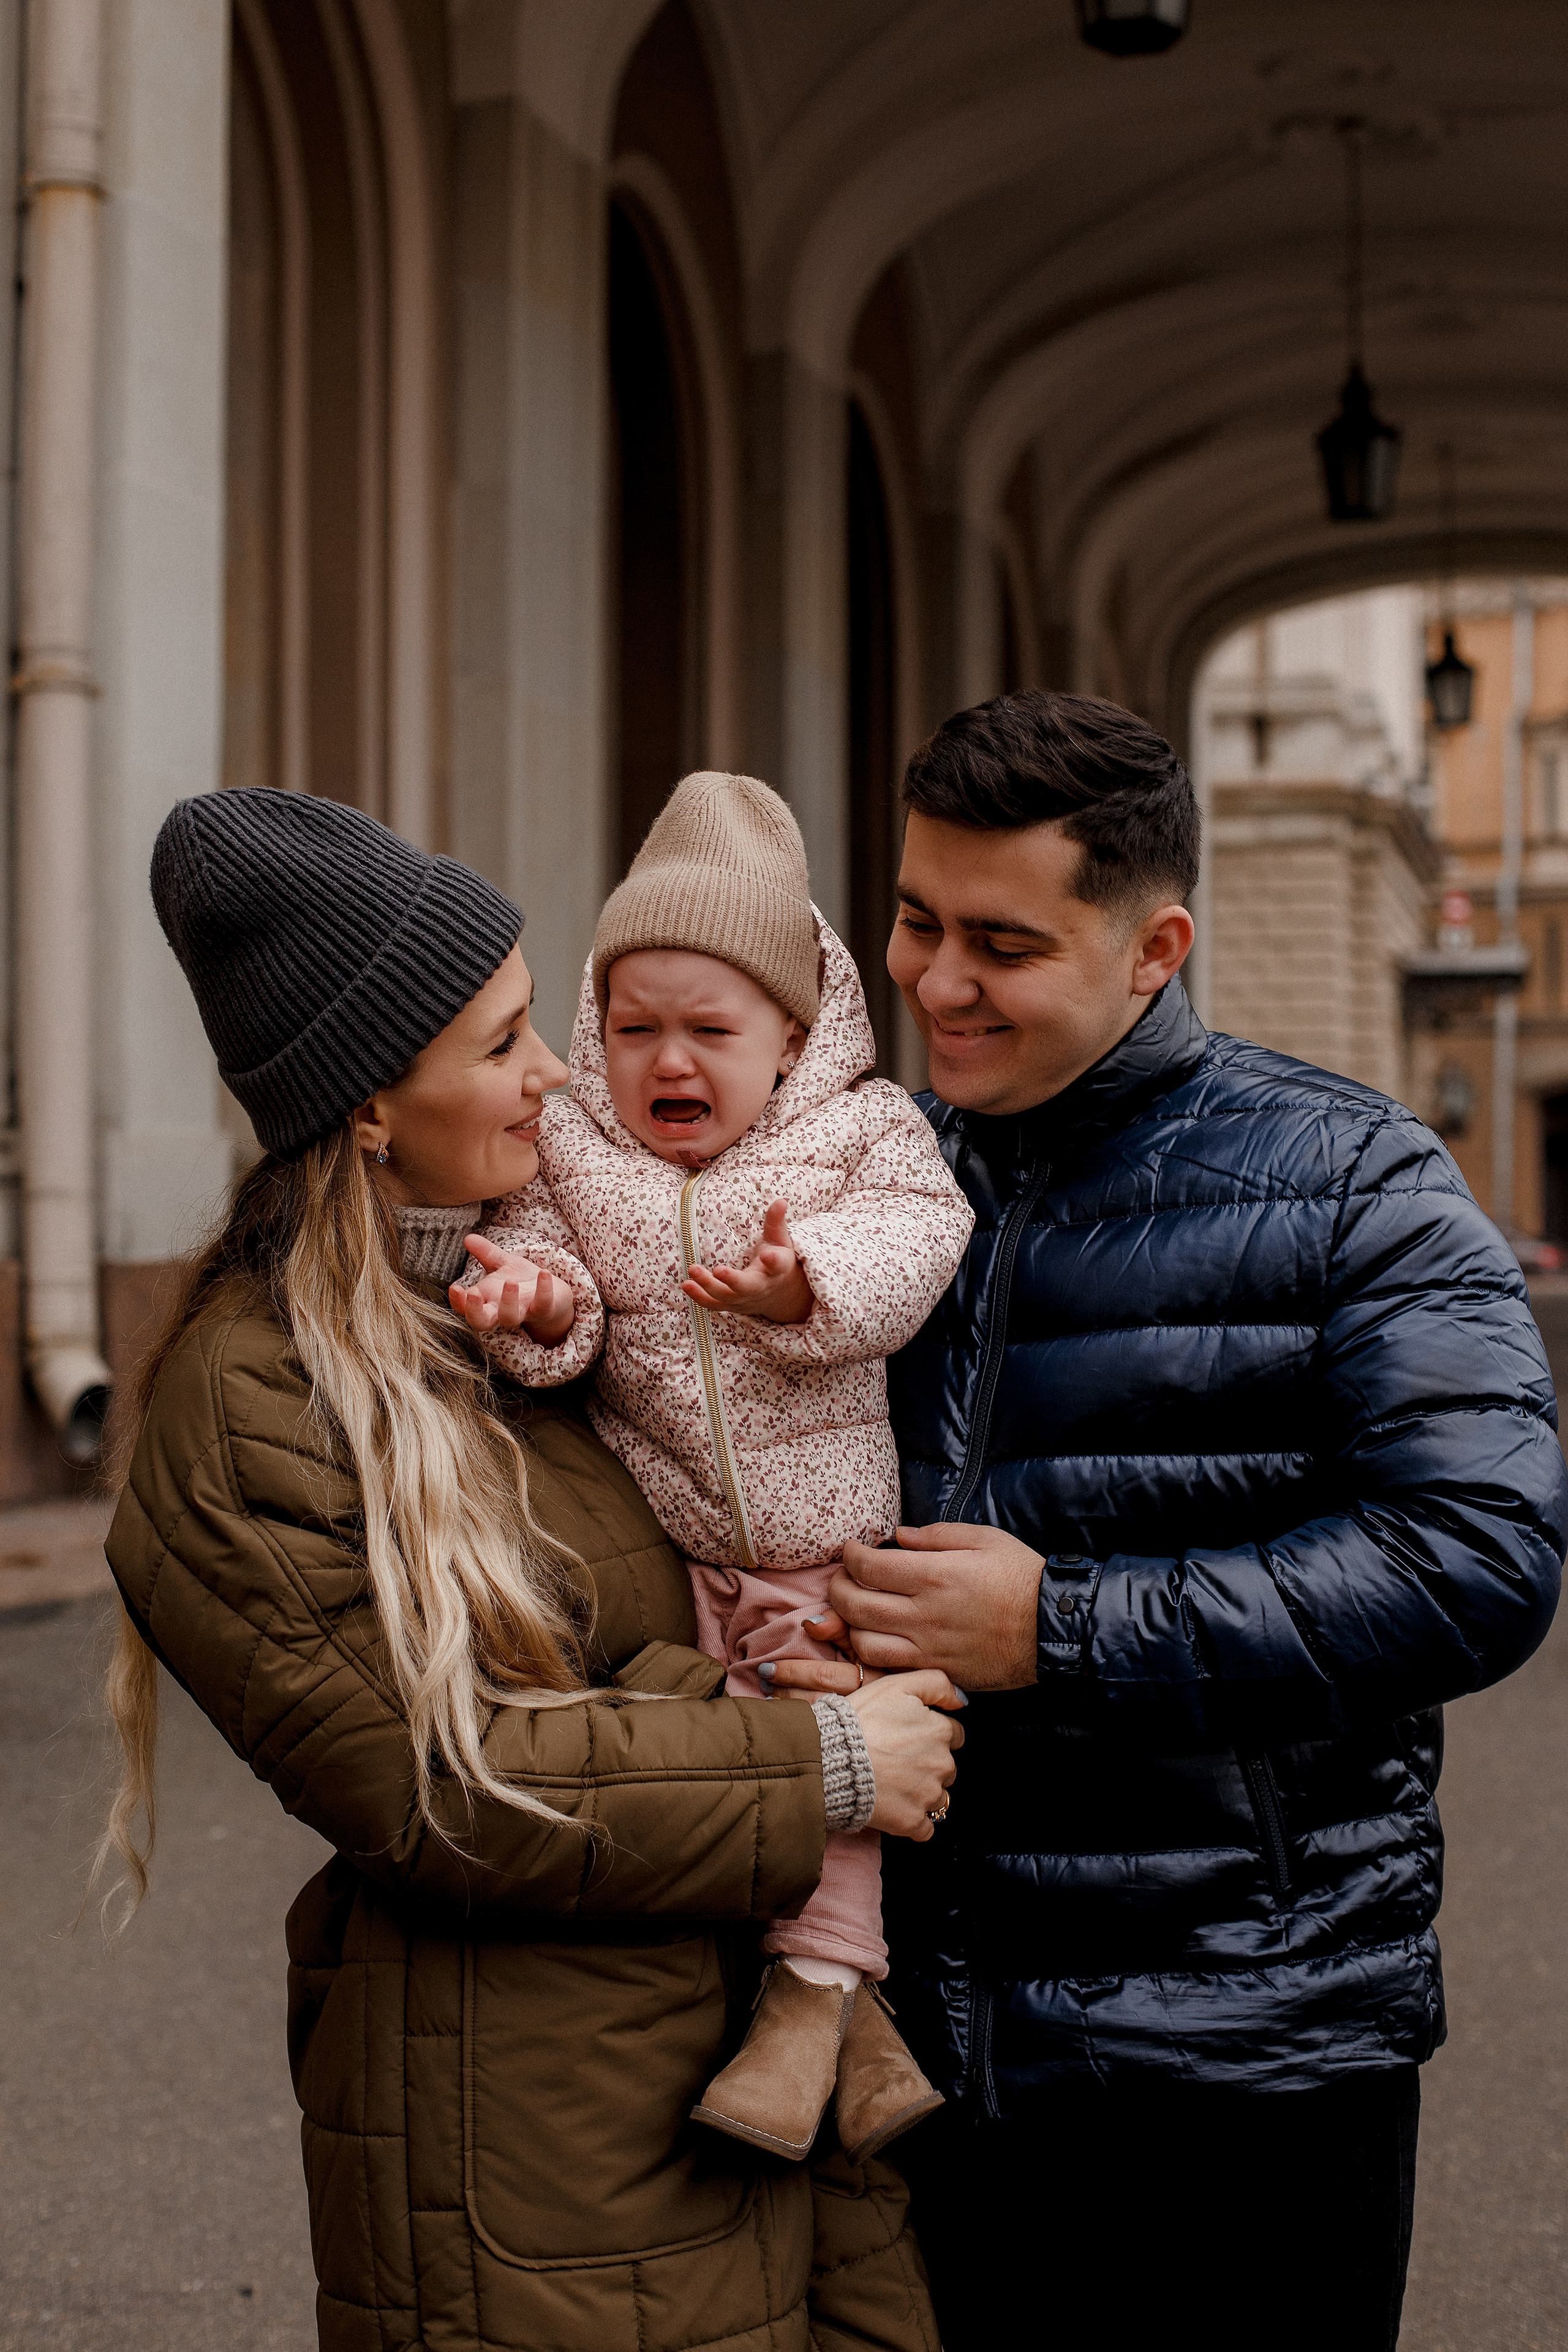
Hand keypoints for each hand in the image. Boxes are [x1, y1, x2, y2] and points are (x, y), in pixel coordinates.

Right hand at [449, 1233, 576, 1345]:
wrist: (553, 1295)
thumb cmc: (522, 1282)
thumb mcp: (502, 1264)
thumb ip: (485, 1253)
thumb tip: (468, 1237)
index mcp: (487, 1300)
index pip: (465, 1308)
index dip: (458, 1302)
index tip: (455, 1288)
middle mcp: (501, 1310)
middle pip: (481, 1322)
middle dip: (474, 1312)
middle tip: (473, 1295)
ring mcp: (523, 1311)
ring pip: (510, 1317)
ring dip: (508, 1301)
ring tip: (510, 1282)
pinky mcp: (544, 1309)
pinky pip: (543, 1304)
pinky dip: (544, 1290)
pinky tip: (543, 1273)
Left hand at [682, 1199, 813, 1323]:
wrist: (778, 1294)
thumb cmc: (776, 1260)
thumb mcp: (780, 1241)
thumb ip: (776, 1222)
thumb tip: (781, 1200)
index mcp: (778, 1269)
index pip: (777, 1265)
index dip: (773, 1261)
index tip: (767, 1255)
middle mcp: (761, 1287)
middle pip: (747, 1287)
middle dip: (733, 1280)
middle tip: (718, 1270)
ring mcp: (745, 1299)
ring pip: (726, 1296)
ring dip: (708, 1286)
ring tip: (692, 1270)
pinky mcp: (731, 1305)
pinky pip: (714, 1304)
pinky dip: (700, 1297)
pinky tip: (686, 1284)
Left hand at [829, 1524, 1044, 1691]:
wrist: (1052, 1627)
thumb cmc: (1021, 1577)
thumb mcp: (984, 1539)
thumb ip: (936, 1535)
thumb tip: (898, 1536)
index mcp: (934, 1576)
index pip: (868, 1566)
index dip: (850, 1556)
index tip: (851, 1550)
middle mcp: (924, 1614)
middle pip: (855, 1605)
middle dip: (837, 1587)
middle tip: (841, 1577)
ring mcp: (928, 1648)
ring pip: (863, 1642)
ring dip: (849, 1624)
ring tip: (855, 1610)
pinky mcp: (937, 1671)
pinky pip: (889, 1668)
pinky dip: (872, 1654)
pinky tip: (875, 1638)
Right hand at [846, 1670, 964, 1840]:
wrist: (829, 1758)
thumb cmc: (860, 1719)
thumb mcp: (897, 1685)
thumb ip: (936, 1683)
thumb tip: (961, 1700)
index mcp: (940, 1732)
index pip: (953, 1735)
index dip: (932, 1734)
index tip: (910, 1737)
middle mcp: (942, 1764)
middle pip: (946, 1767)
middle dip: (928, 1764)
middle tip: (896, 1760)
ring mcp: (928, 1795)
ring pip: (937, 1797)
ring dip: (921, 1793)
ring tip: (891, 1783)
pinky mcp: (912, 1821)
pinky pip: (925, 1828)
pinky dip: (913, 1821)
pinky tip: (894, 1809)